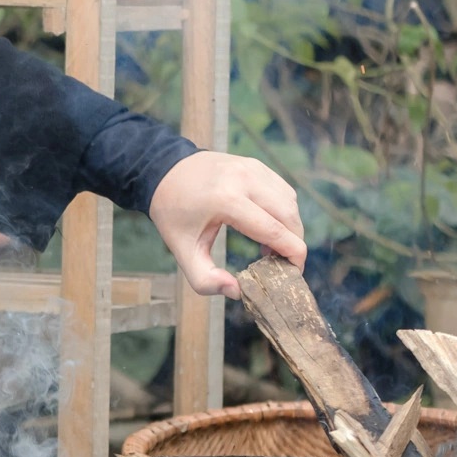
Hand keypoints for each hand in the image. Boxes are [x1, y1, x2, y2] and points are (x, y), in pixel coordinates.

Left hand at [147, 153, 307, 298]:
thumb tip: (237, 291)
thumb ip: (205, 279)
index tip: (294, 273)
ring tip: (272, 247)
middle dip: (293, 243)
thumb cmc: (173, 213)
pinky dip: (284, 210)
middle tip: (282, 264)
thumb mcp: (182, 250)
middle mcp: (244, 179)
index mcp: (226, 200)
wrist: (163, 171)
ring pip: (290, 201)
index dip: (292, 254)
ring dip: (290, 227)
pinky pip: (282, 189)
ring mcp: (251, 168)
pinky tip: (268, 226)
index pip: (274, 231)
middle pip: (288, 216)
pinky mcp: (255, 164)